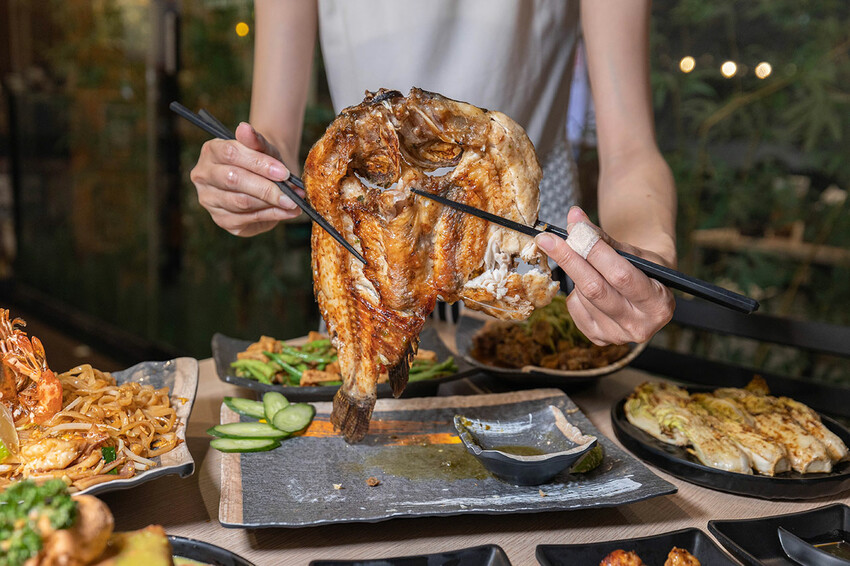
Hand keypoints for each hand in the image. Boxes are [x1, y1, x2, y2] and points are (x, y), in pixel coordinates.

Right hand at [190, 122, 302, 236]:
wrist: (267, 180)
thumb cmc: (262, 161)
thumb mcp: (263, 148)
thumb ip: (255, 140)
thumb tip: (244, 128)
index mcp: (211, 151)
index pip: (231, 154)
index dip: (259, 164)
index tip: (284, 172)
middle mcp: (204, 176)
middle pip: (234, 180)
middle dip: (267, 188)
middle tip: (293, 193)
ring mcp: (209, 199)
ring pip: (241, 202)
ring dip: (272, 203)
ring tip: (294, 202)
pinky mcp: (221, 219)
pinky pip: (247, 219)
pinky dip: (271, 215)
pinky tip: (286, 212)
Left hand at [535, 207, 674, 345]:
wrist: (647, 290)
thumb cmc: (643, 268)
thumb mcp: (633, 251)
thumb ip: (603, 237)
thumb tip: (574, 217)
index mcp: (659, 303)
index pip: (620, 275)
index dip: (594, 250)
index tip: (573, 230)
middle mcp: (641, 326)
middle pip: (595, 289)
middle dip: (569, 260)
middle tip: (547, 239)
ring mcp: (618, 336)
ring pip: (583, 297)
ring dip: (575, 273)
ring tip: (584, 262)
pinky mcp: (598, 338)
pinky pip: (575, 308)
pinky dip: (575, 291)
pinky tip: (587, 286)